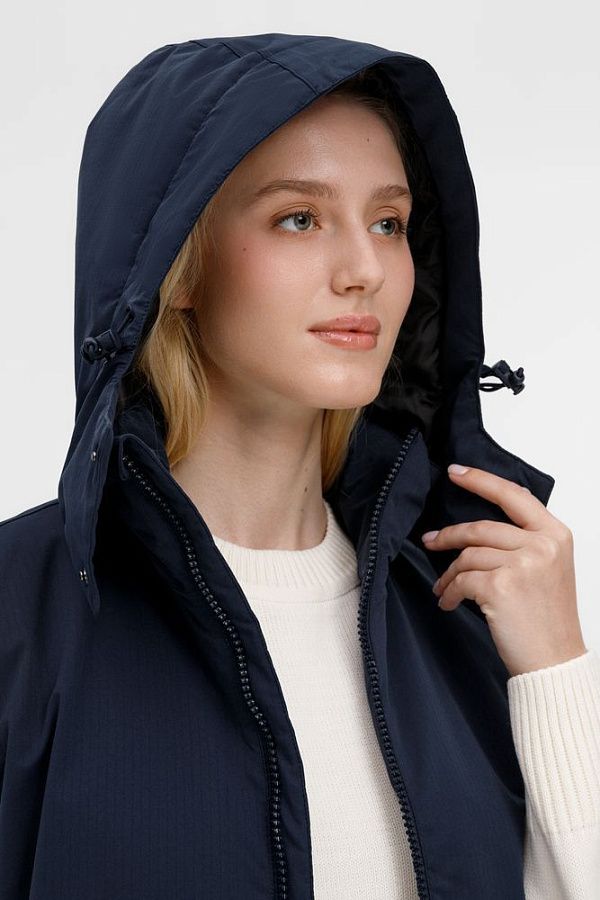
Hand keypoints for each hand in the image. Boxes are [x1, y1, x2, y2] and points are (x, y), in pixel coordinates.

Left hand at [421, 464, 586, 676]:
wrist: (554, 661)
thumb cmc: (548, 619)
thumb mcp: (548, 568)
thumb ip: (524, 541)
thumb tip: (479, 528)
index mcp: (556, 534)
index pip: (514, 495)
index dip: (481, 480)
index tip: (456, 472)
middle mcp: (542, 545)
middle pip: (481, 527)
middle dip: (449, 535)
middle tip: (430, 540)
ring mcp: (522, 564)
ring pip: (467, 555)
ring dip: (449, 573)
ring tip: (444, 588)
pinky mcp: (500, 586)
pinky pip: (461, 580)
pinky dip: (449, 592)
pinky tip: (449, 602)